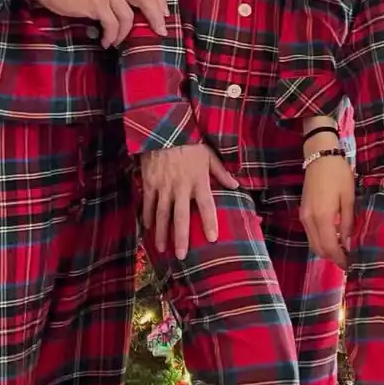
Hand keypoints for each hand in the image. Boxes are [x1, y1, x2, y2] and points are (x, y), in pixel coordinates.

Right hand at [15, 0, 168, 47]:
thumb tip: (131, 7)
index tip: (165, 13)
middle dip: (156, 16)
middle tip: (160, 31)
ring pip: (128, 17)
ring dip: (124, 33)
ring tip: (116, 41)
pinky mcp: (96, 5)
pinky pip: (112, 25)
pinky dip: (111, 36)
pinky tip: (105, 41)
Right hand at [141, 142, 237, 260]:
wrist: (165, 128)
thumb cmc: (190, 142)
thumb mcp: (209, 155)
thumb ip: (221, 173)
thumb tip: (236, 186)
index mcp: (198, 181)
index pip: (206, 206)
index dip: (210, 223)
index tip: (212, 239)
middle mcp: (181, 187)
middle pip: (181, 217)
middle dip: (181, 238)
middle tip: (181, 256)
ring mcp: (163, 186)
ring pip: (162, 214)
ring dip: (161, 233)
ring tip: (162, 249)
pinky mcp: (150, 182)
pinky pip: (148, 203)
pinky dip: (148, 217)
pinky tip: (148, 229)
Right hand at [299, 152, 354, 267]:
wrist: (320, 156)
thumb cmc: (338, 174)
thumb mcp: (349, 198)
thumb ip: (347, 222)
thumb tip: (348, 243)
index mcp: (322, 217)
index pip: (330, 248)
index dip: (340, 259)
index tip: (351, 265)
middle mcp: (309, 220)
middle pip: (319, 249)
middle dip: (333, 258)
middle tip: (349, 261)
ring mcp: (304, 217)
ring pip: (313, 243)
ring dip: (326, 251)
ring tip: (343, 251)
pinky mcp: (303, 213)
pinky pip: (311, 234)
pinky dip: (321, 241)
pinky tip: (334, 238)